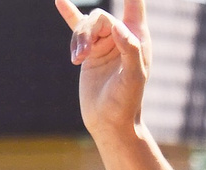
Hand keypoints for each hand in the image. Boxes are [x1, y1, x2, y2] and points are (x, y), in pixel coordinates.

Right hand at [57, 0, 149, 145]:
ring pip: (85, 26)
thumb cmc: (127, 102)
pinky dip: (68, 13)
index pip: (134, 1)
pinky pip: (76, 26)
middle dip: (87, 32)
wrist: (109, 123)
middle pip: (99, 17)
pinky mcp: (89, 51)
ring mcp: (103, 42)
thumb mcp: (133, 77)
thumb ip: (129, 49)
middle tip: (81, 55)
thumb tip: (117, 28)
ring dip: (78, 40)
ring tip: (76, 60)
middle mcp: (121, 34)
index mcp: (137, 35)